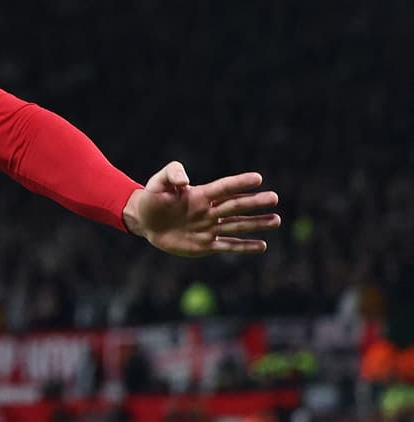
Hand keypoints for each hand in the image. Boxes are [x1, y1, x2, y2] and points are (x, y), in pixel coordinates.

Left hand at [123, 161, 280, 256]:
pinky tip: (262, 246)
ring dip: (256, 223)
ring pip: (236, 225)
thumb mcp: (158, 182)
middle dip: (254, 202)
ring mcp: (208, 228)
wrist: (145, 221)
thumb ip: (172, 174)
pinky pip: (227, 245)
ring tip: (276, 220)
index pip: (224, 187)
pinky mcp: (204, 244)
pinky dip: (244, 246)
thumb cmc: (152, 198)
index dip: (239, 183)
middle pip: (235, 206)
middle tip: (274, 198)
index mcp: (201, 194)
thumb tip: (185, 181)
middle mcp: (209, 211)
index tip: (258, 178)